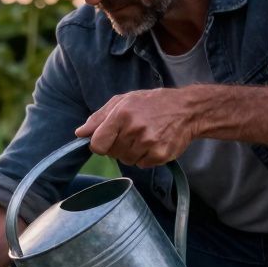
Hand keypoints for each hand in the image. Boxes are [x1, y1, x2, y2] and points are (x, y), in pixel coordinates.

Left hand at [74, 87, 198, 166]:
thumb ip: (99, 118)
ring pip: (126, 160)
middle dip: (118, 146)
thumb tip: (80, 133)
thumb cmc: (152, 103)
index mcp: (122, 114)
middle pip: (112, 153)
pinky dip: (145, 158)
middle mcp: (134, 129)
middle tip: (131, 133)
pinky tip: (153, 144)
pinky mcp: (160, 154)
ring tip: (143, 137)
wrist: (188, 110)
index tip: (107, 140)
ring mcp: (149, 143)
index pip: (97, 144)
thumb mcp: (124, 101)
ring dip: (131, 152)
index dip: (99, 144)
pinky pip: (142, 165)